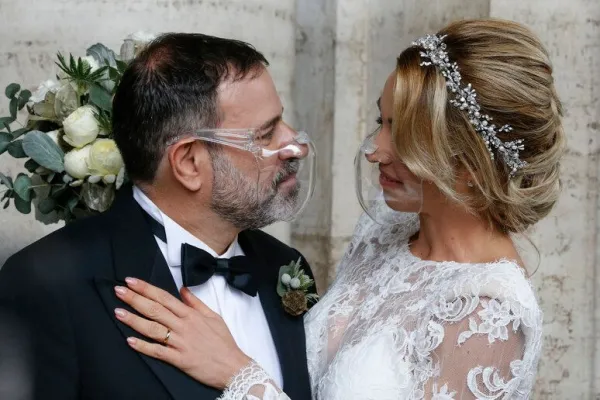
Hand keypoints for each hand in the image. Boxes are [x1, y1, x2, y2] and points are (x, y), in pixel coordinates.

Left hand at [113, 278, 251, 388]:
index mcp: (191, 314)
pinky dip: (143, 346)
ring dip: (134, 320)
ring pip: (153, 329)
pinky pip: (158, 351)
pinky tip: (130, 341)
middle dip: (134, 299)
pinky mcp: (179, 359)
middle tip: (118, 291)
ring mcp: (180, 342)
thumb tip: (183, 290)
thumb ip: (196, 303)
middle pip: (155, 309)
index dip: (146, 289)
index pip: (164, 297)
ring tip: (118, 312)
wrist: (232, 365)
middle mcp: (183, 326)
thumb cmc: (223, 342)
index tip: (131, 281)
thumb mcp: (213, 316)